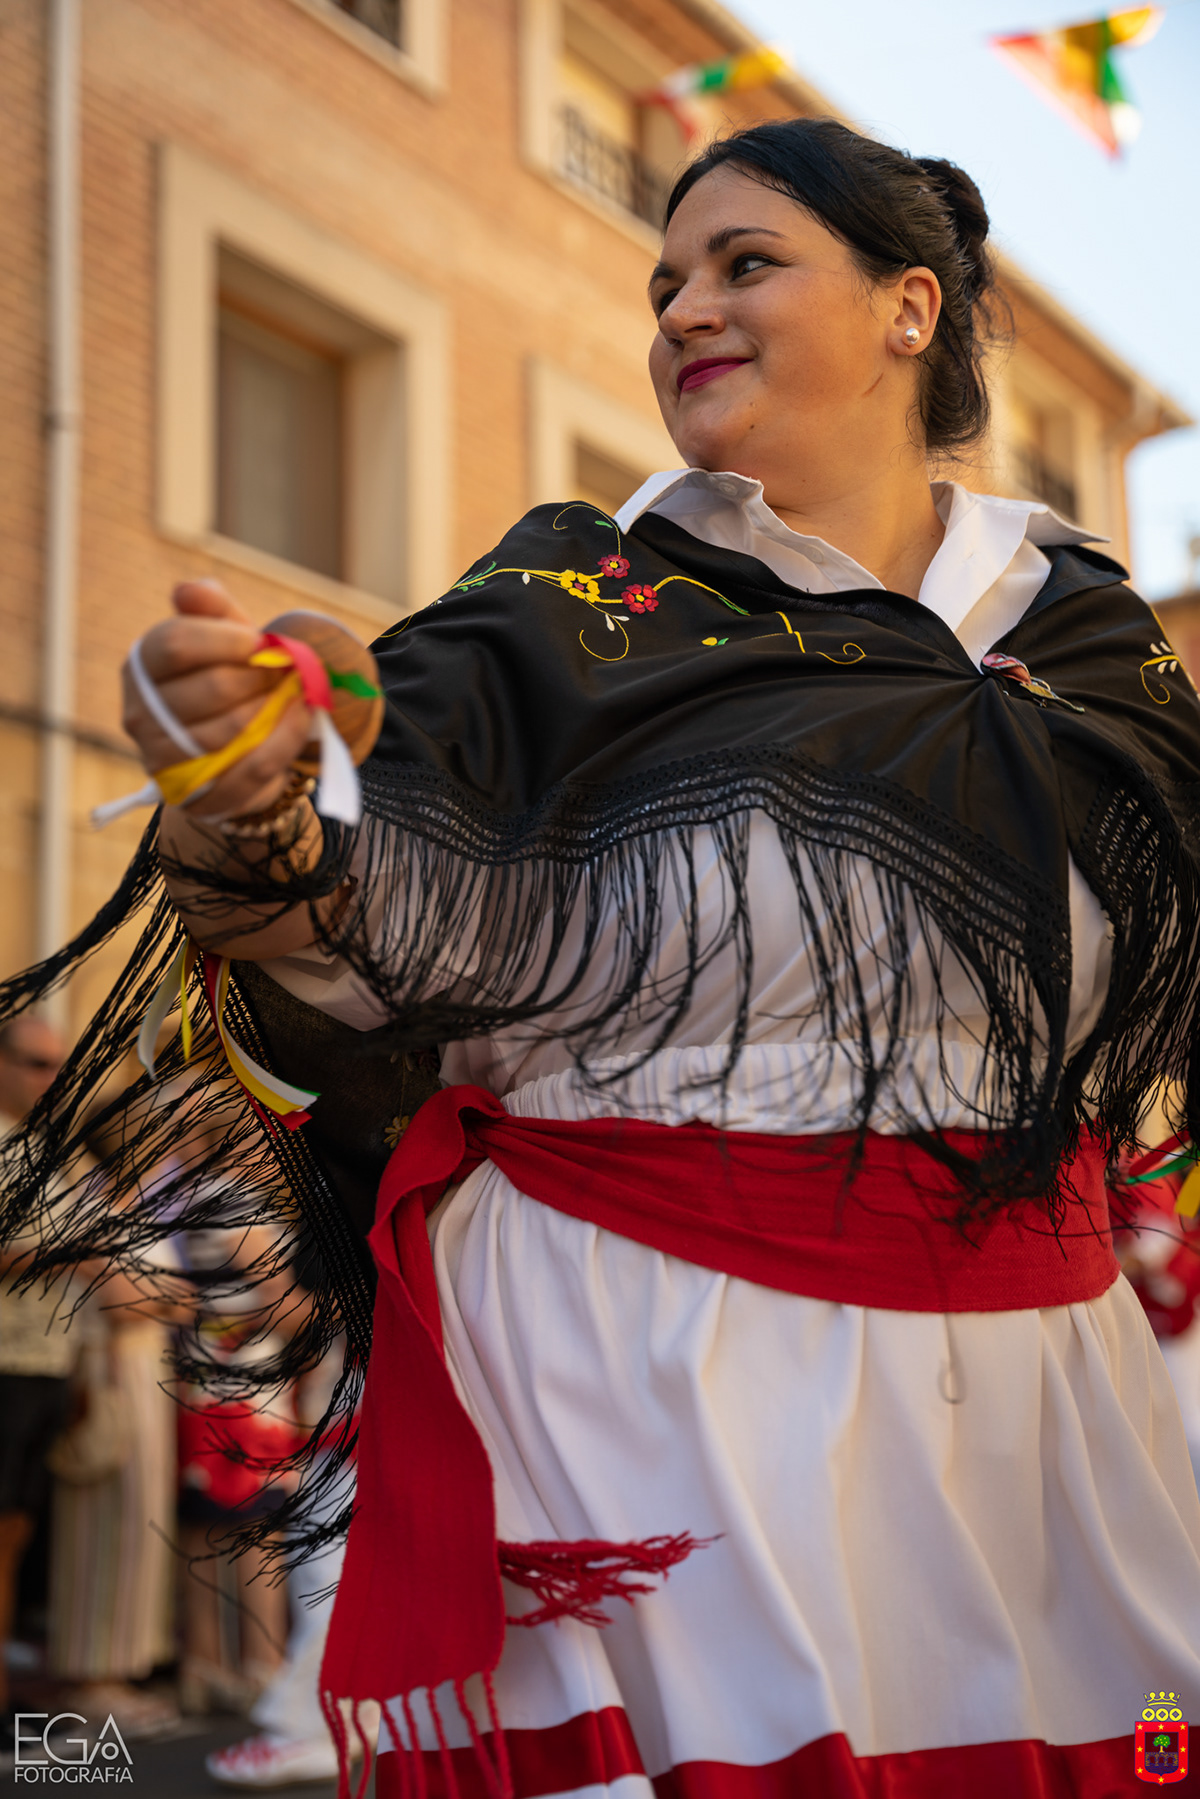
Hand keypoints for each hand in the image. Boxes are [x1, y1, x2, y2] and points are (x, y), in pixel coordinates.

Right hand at [122, 580, 312, 820]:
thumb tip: (188, 590)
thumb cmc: (227, 677)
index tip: (259, 641)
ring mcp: (162, 761)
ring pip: (231, 730)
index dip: (226, 639)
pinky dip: (285, 740)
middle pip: (211, 688)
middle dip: (259, 676)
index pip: (174, 644)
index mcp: (140, 668)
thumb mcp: (223, 636)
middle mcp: (140, 716)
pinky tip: (301, 718)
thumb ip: (212, 608)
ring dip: (275, 707)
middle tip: (284, 671)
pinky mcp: (196, 797)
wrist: (234, 745)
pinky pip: (251, 768)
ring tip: (294, 693)